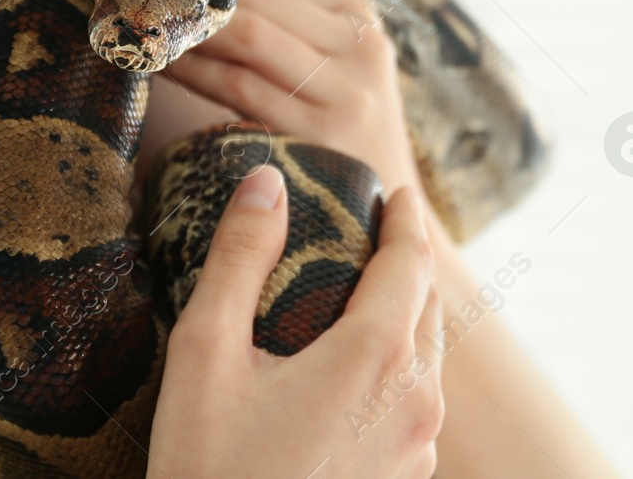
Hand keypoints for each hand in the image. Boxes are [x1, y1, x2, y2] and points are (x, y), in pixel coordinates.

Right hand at [148, 168, 443, 478]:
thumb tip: (265, 183)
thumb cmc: (208, 470)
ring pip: (427, 359)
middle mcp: (415, 401)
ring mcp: (418, 449)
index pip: (411, 262)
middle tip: (381, 233)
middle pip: (427, 307)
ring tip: (368, 295)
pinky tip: (358, 372)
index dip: (406, 219)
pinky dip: (398, 368)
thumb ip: (239, 259)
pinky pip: (416, 405)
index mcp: (376, 357)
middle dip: (408, 263)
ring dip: (406, 317)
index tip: (399, 193)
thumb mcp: (206, 354)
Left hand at [164, 0, 426, 209]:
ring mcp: (348, 90)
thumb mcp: (335, 72)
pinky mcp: (322, 132)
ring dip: (188, 29)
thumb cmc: (342, 140)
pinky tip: (162, 65)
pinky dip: (194, 70)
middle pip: (260, 2)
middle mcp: (363, 46)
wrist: (392, 222)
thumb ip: (286, 32)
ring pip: (249, 38)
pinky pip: (241, 87)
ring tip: (142, 26)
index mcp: (362, 20)